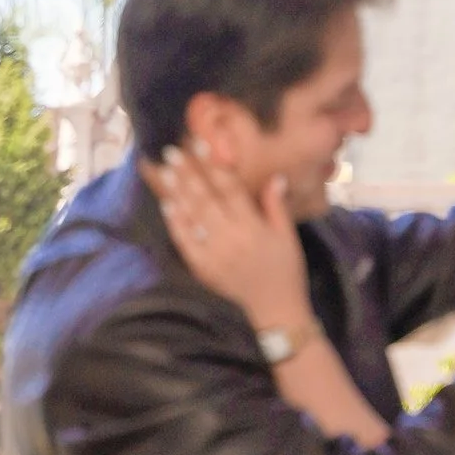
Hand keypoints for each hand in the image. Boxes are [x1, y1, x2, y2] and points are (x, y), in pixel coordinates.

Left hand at [149, 146, 312, 336]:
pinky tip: (167, 205)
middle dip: (188, 173)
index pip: (230, 188)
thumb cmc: (286, 269)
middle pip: (206, 198)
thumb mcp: (288, 236)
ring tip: (166, 170)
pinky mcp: (204, 269)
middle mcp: (232, 238)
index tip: (202, 144)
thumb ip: (276, 206)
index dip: (215, 164)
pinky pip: (185, 242)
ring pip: (193, 217)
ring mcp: (215, 254)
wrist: (276, 310)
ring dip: (178, 192)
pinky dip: (176, 223)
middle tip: (172, 151)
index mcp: (254, 226)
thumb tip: (275, 176)